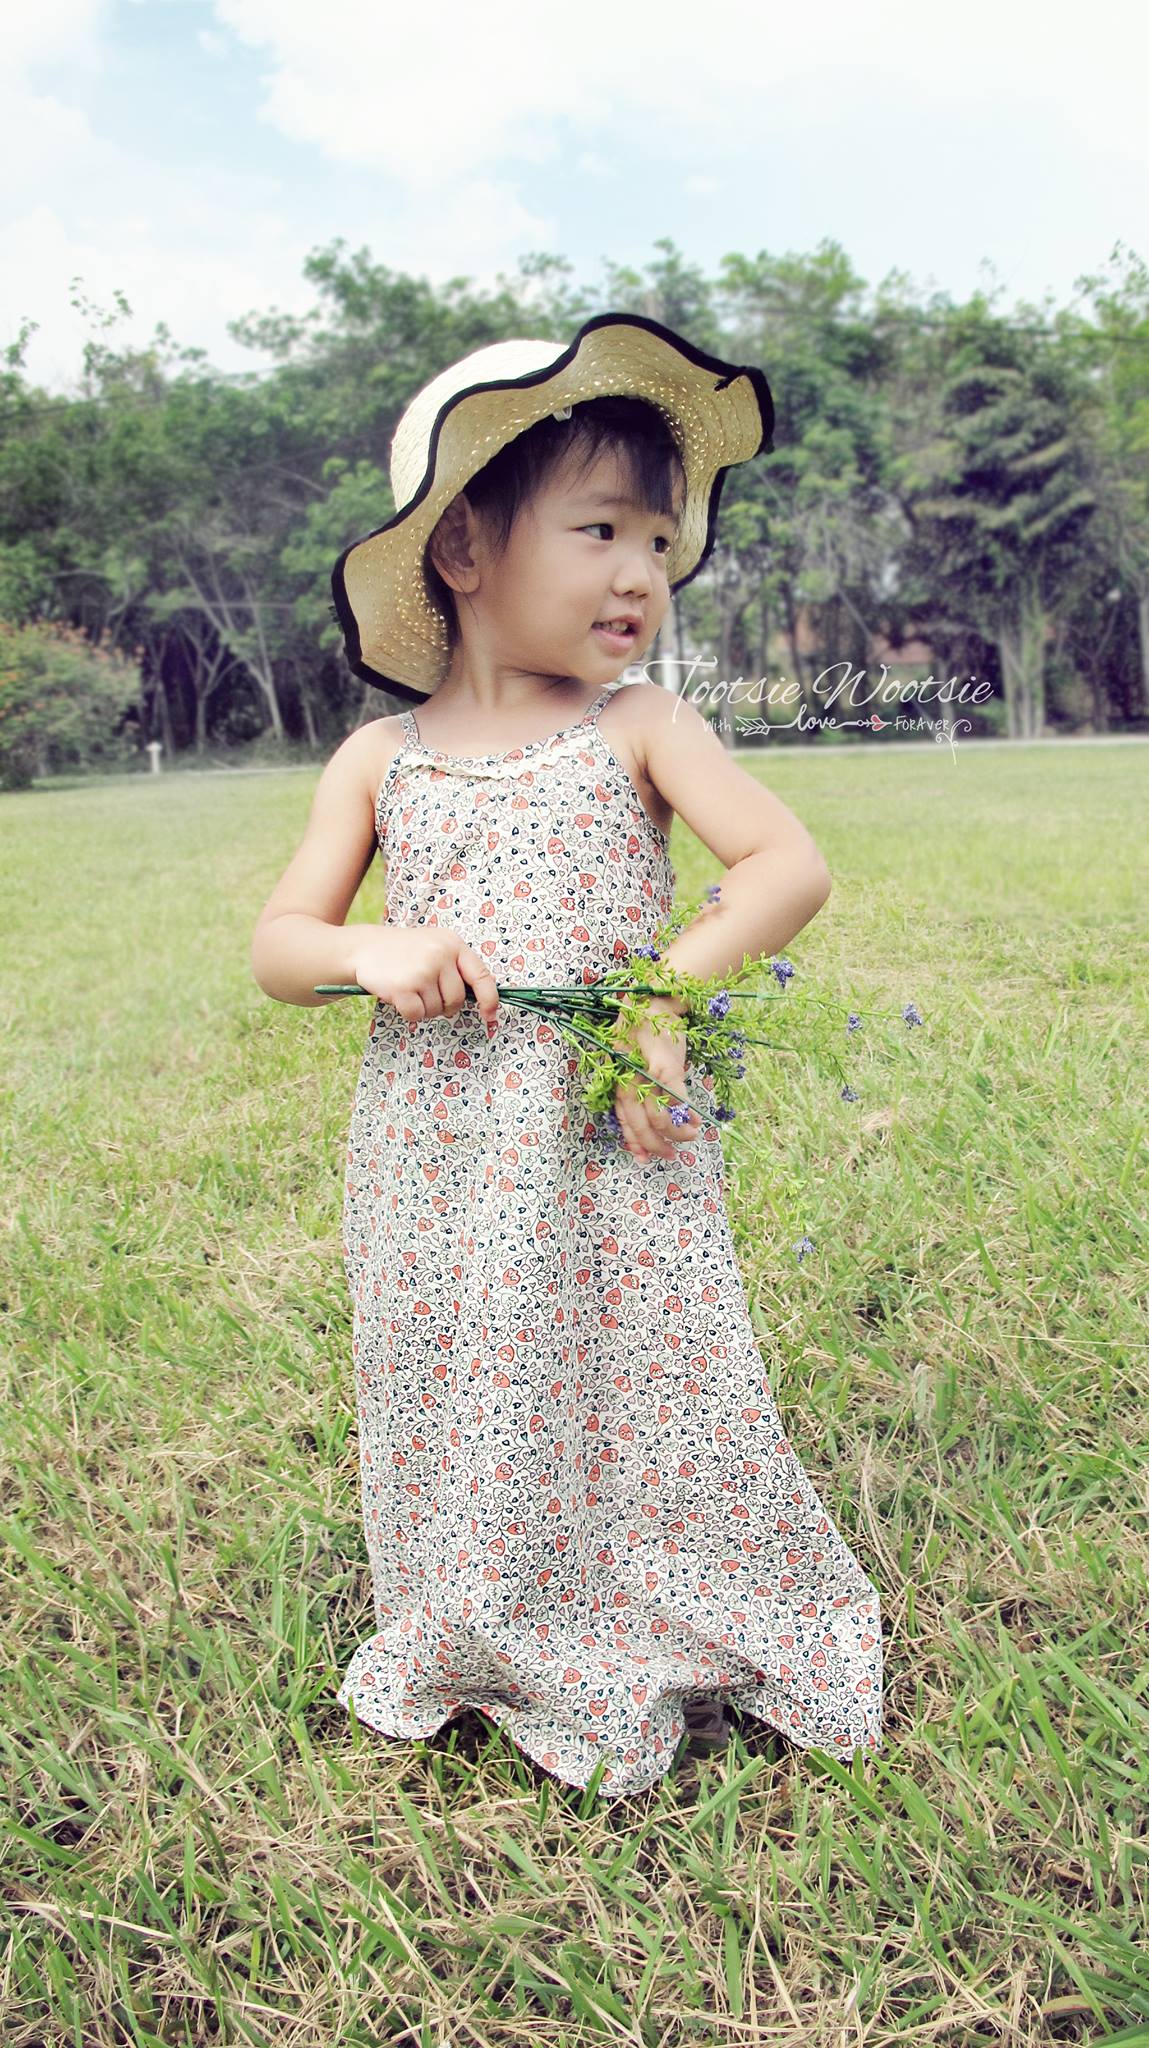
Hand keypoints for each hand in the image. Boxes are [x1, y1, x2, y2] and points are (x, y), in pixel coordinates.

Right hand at [350, 925, 499, 1032]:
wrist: (365, 947)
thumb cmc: (404, 952)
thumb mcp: (435, 946)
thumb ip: (456, 967)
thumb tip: (480, 999)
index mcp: (453, 944)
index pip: (481, 976)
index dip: (489, 999)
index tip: (490, 1016)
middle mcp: (441, 955)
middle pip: (456, 999)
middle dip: (444, 1005)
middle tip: (426, 993)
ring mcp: (423, 971)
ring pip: (436, 1009)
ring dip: (423, 1007)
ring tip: (409, 987)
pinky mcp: (404, 987)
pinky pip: (417, 1015)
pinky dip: (409, 1012)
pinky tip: (399, 995)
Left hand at [610, 994, 702, 1162]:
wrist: (655, 1000)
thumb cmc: (645, 1035)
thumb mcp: (635, 1063)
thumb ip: (637, 1090)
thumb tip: (649, 1125)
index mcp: (618, 1079)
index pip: (623, 1117)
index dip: (633, 1141)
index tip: (643, 1160)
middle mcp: (627, 1077)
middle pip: (640, 1120)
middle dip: (656, 1142)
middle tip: (671, 1155)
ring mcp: (646, 1070)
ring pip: (658, 1112)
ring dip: (676, 1130)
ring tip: (691, 1136)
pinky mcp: (666, 1062)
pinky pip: (675, 1095)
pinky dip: (686, 1112)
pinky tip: (696, 1120)